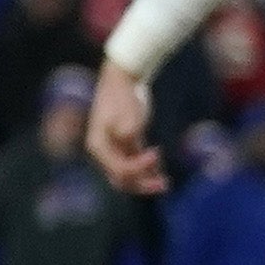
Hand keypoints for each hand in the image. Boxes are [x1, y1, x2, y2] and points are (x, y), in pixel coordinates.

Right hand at [85, 63, 166, 195]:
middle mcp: (104, 151)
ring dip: (146, 180)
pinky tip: (161, 171)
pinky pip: (135, 163)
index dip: (139, 167)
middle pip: (122, 179)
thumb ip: (128, 131)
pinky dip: (147, 169)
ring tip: (165, 183)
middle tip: (164, 184)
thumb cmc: (122, 95)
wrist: (123, 80)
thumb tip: (128, 139)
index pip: (119, 169)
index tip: (157, 153)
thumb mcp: (126, 113)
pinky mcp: (127, 143)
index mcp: (98, 146)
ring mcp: (115, 147)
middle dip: (142, 184)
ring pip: (129, 174)